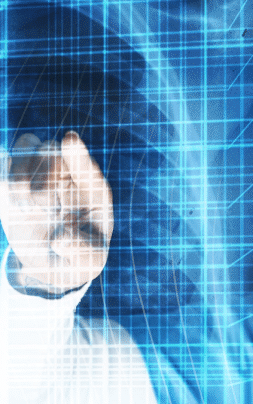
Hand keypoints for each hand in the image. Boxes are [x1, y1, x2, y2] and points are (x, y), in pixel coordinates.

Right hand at [0, 132, 112, 293]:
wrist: (52, 259)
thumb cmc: (80, 256)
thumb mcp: (88, 262)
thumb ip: (81, 252)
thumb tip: (60, 241)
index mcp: (93, 190)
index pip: (85, 167)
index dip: (77, 154)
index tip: (69, 141)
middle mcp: (68, 172)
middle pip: (51, 151)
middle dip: (41, 176)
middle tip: (38, 206)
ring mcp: (41, 170)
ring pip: (26, 146)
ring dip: (18, 173)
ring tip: (23, 204)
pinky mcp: (14, 176)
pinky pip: (4, 159)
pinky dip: (3, 172)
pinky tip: (9, 199)